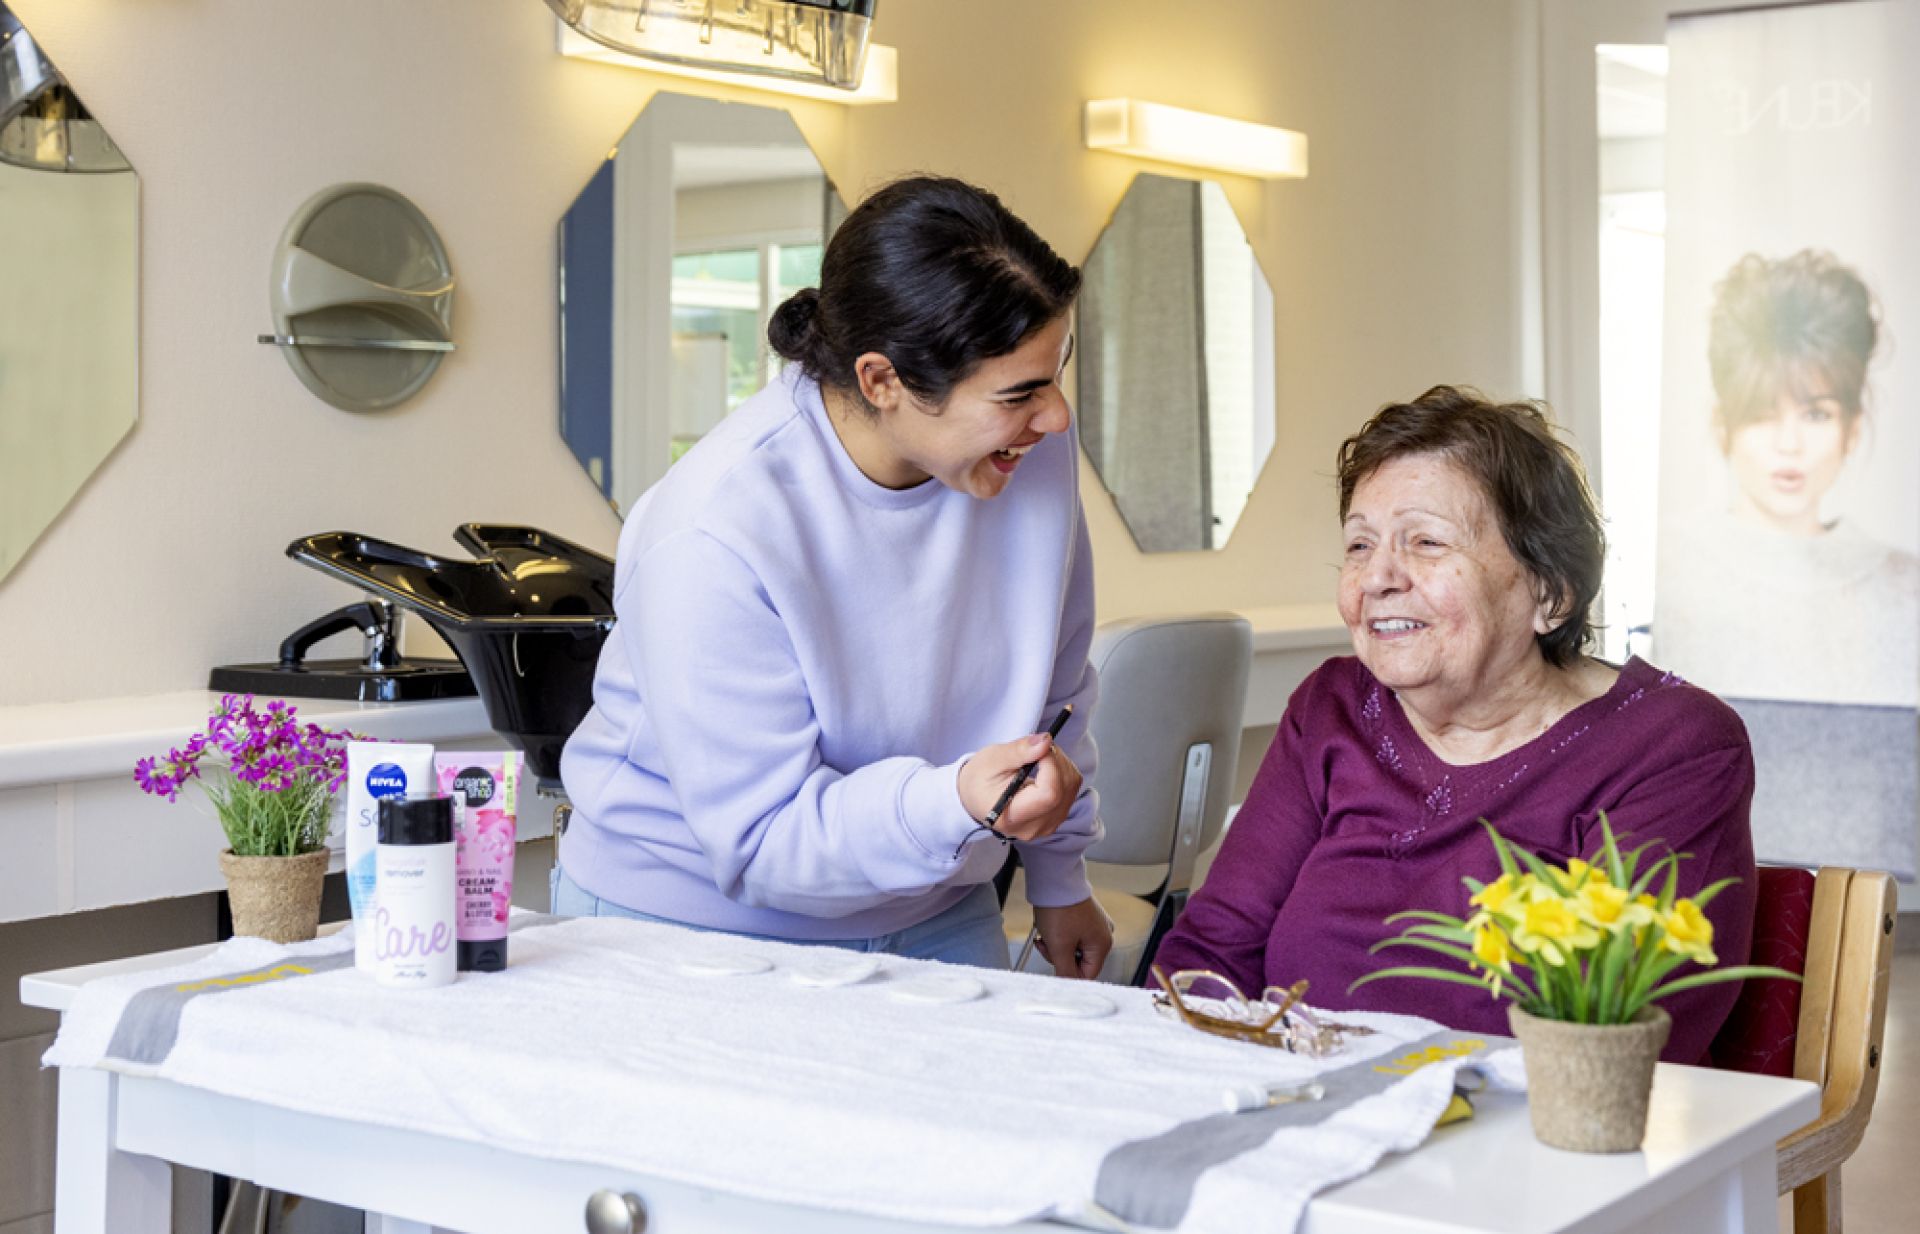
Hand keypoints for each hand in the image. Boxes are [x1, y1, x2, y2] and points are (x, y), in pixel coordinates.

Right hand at [957, 733, 1082, 842]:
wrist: (975, 797)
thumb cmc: (979, 779)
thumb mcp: (992, 759)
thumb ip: (1019, 751)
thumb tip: (1046, 741)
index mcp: (1013, 817)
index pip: (1049, 794)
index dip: (1051, 765)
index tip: (1040, 748)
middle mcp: (1034, 827)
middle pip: (1063, 790)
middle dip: (1057, 760)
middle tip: (1039, 747)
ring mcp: (1047, 826)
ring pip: (1071, 788)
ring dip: (1061, 764)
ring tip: (1039, 756)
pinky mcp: (1055, 818)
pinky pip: (1071, 791)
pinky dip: (1062, 772)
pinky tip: (1045, 768)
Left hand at [1030, 897, 1114, 979]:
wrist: (1054, 879)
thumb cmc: (1060, 908)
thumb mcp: (1059, 947)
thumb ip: (1065, 971)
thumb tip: (1068, 984)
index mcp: (1103, 944)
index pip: (1087, 974)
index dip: (1068, 974)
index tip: (1053, 968)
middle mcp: (1103, 934)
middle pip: (1079, 961)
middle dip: (1058, 956)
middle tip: (1046, 944)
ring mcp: (1094, 924)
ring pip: (1072, 948)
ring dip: (1055, 945)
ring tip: (1045, 933)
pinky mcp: (1083, 916)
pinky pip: (1070, 935)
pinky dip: (1057, 934)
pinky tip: (1049, 926)